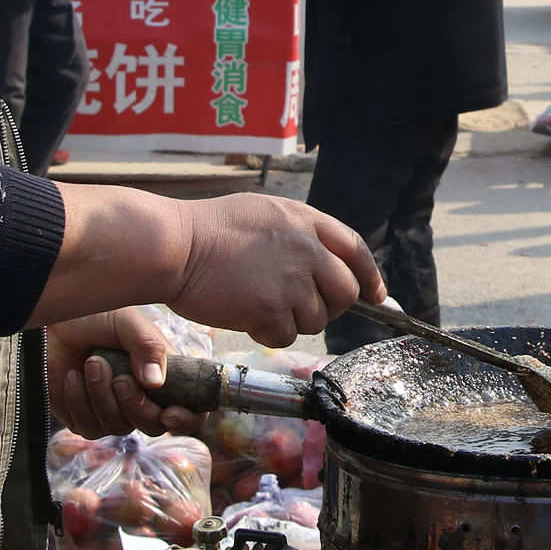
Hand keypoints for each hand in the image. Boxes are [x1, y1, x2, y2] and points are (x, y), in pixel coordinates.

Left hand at [46, 308, 201, 437]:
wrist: (55, 322)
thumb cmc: (97, 317)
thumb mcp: (128, 323)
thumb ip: (147, 346)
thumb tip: (156, 384)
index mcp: (164, 378)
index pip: (191, 412)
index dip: (187, 420)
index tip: (170, 412)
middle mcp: (142, 400)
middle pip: (153, 427)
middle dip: (136, 406)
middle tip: (121, 379)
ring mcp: (112, 413)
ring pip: (118, 427)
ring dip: (102, 396)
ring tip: (92, 362)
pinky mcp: (83, 419)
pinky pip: (87, 426)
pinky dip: (79, 400)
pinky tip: (72, 375)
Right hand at [169, 191, 382, 342]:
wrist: (174, 246)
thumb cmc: (209, 230)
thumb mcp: (264, 214)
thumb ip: (299, 234)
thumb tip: (325, 261)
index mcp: (306, 221)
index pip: (355, 250)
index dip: (370, 276)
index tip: (377, 295)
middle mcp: (306, 249)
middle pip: (345, 292)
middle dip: (331, 306)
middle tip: (302, 307)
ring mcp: (291, 281)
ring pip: (316, 320)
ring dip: (292, 319)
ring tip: (258, 302)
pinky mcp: (271, 309)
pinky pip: (286, 335)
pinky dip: (268, 332)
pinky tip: (245, 314)